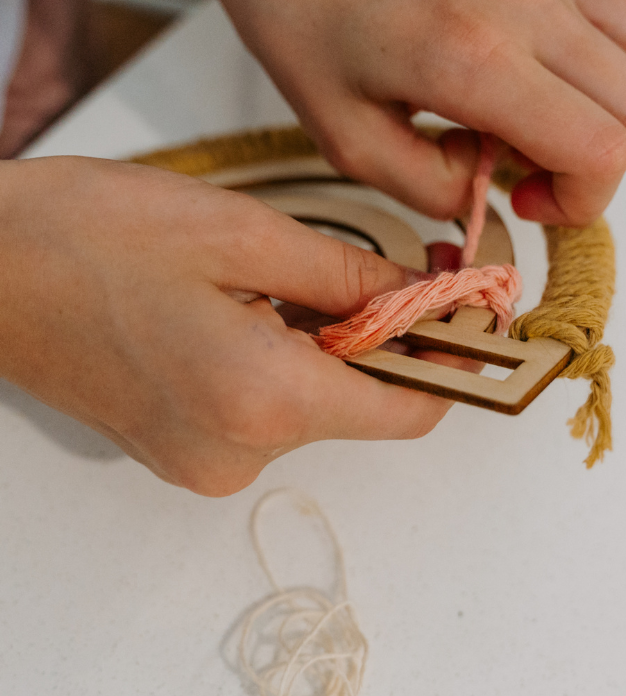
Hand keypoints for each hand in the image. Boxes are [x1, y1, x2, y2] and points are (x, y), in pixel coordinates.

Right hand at [0, 157, 453, 494]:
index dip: (450, 358)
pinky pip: (267, 412)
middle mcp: (238, 455)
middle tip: (373, 262)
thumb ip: (351, 273)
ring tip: (269, 278)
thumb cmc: (88, 235)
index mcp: (262, 401)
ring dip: (325, 345)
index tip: (467, 306)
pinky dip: (281, 363)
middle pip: (363, 405)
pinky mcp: (181, 452)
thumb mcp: (240, 232)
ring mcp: (204, 463)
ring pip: (315, 406)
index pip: (410, 409)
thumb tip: (430, 295)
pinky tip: (239, 308)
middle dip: (382, 337)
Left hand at [11, 0, 625, 222]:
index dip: (583, 200)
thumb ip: (437, 189)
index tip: (528, 199)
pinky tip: (523, 46)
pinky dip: (592, 41)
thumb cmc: (301, 24)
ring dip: (609, 97)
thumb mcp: (348, 142)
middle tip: (528, 161)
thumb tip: (499, 191)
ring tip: (537, 101)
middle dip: (599, 159)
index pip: (603, 149)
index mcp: (470, 57)